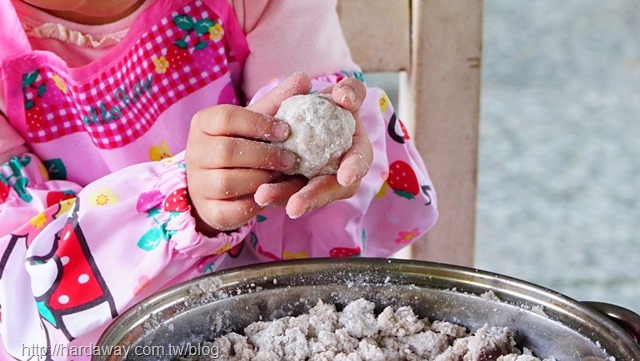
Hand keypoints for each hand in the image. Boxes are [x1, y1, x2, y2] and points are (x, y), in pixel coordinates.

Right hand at [186, 73, 312, 235]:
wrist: (217, 186)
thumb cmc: (240, 146)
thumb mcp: (256, 123)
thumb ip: (277, 103)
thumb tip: (304, 78)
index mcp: (204, 124)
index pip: (226, 117)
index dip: (258, 124)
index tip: (286, 131)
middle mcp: (195, 152)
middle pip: (228, 152)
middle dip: (265, 156)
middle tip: (291, 159)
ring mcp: (198, 183)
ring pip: (229, 182)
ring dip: (261, 179)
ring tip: (282, 176)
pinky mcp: (209, 210)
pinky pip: (232, 209)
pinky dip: (255, 204)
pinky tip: (269, 195)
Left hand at [254, 75, 372, 218]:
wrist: (300, 116)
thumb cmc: (329, 105)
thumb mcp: (342, 95)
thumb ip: (350, 92)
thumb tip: (345, 97)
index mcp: (356, 152)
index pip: (360, 161)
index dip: (355, 168)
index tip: (345, 176)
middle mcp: (340, 174)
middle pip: (330, 190)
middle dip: (314, 197)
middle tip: (295, 206)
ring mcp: (317, 184)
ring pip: (304, 196)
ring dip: (285, 197)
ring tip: (264, 196)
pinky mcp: (297, 189)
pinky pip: (286, 194)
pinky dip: (273, 193)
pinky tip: (257, 193)